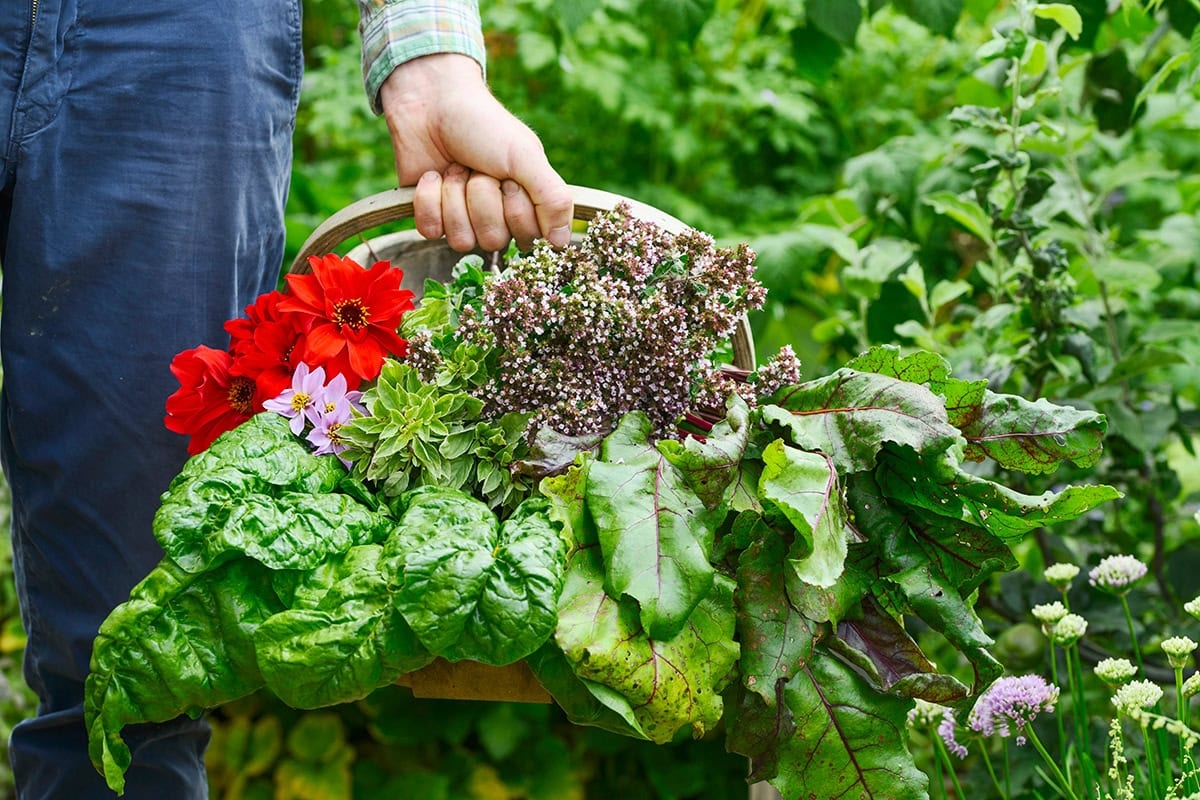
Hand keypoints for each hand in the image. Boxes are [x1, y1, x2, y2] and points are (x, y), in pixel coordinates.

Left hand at [378, 53, 572, 251]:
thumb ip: (553, 199)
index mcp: (525, 203)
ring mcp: (462, 219)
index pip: (529, 236)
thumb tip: (562, 243)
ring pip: (462, 240)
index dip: (516, 208)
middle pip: (494, 239)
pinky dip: (429, 199)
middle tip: (479, 168)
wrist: (429, 102)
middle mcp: (496, 216)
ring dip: (455, 196)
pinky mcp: (431, 218)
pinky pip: (431, 231)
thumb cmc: (483, 124)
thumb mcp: (525, 156)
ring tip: (456, 167)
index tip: (509, 177)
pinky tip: (432, 176)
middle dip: (482, 197)